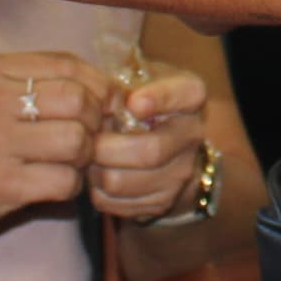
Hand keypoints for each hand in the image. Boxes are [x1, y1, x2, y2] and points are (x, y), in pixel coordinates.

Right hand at [0, 52, 118, 268]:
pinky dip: (69, 188)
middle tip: (83, 141)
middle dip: (93, 124)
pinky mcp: (3, 183)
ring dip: (83, 158)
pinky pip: (65, 181)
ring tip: (66, 164)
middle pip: (79, 101)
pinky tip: (52, 186)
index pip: (69, 64)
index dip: (99, 86)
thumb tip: (107, 90)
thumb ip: (37, 83)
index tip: (105, 107)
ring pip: (77, 141)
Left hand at [83, 50, 218, 223]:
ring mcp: (180, 173)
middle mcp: (193, 134)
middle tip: (86, 138)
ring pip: (122, 182)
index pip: (184, 94)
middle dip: (106, 147)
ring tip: (89, 156)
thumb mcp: (136, 77)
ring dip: (95, 170)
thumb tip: (111, 104)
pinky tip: (97, 173)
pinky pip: (114, 202)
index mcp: (190, 94)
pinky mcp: (161, 203)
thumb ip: (124, 82)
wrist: (161, 144)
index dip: (159, 99)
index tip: (133, 103)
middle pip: (148, 151)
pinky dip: (97, 190)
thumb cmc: (138, 100)